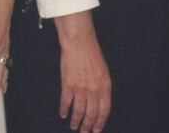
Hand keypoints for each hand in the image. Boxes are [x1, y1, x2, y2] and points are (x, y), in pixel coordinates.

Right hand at [54, 11, 111, 131]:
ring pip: (79, 112)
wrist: (79, 43)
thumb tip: (100, 103)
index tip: (97, 130)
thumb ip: (103, 88)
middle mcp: (94, 90)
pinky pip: (66, 103)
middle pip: (91, 114)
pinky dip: (64, 110)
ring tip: (74, 126)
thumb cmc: (92, 54)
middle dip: (88, 126)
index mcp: (105, 86)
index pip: (104, 111)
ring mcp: (80, 88)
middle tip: (85, 132)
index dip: (100, 123)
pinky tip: (63, 114)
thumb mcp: (104, 72)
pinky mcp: (68, 85)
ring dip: (76, 121)